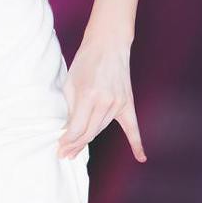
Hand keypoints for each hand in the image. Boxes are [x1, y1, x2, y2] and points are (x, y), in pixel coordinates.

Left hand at [57, 36, 146, 162]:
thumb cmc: (86, 61)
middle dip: (75, 145)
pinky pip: (133, 127)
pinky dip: (137, 143)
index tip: (60, 147)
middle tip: (65, 153)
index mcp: (89, 95)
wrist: (108, 44)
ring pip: (102, 129)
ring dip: (89, 141)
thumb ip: (70, 108)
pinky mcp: (127, 102)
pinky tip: (141, 158)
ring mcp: (119, 103)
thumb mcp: (70, 82)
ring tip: (76, 150)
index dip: (67, 141)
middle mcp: (106, 102)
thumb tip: (68, 129)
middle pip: (90, 133)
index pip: (77, 128)